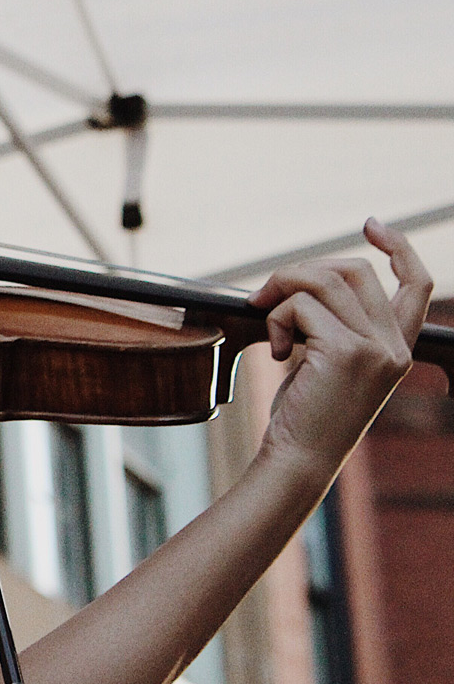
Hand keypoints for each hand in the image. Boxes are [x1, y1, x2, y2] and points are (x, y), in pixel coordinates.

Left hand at [247, 217, 431, 481]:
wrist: (300, 459)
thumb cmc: (305, 415)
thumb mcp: (328, 362)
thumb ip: (333, 324)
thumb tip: (303, 278)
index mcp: (398, 348)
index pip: (417, 284)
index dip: (398, 248)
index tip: (371, 224)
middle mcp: (395, 346)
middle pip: (355, 270)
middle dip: (303, 271)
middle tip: (267, 294)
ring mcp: (376, 348)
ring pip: (324, 281)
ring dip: (282, 289)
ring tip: (266, 319)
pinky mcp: (346, 352)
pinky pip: (301, 306)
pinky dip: (276, 320)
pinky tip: (276, 352)